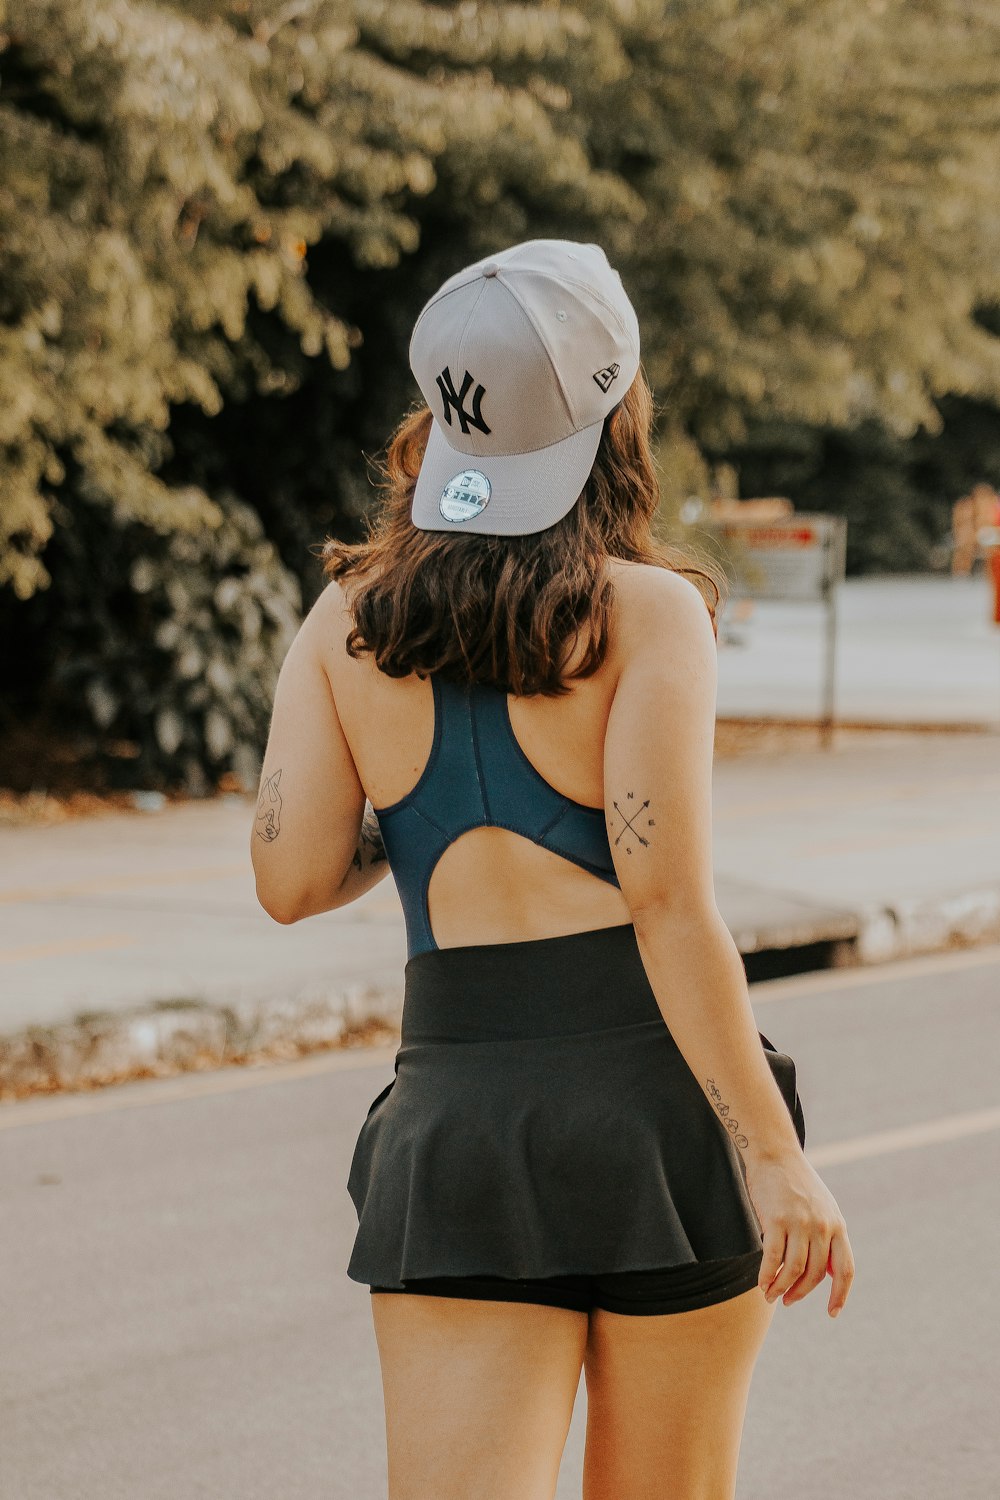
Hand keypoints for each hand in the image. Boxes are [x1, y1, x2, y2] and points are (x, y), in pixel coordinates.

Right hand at [744, 1150, 854, 1317]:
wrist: (775, 1154)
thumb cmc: (797, 1183)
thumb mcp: (823, 1208)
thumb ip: (828, 1237)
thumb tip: (829, 1273)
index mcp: (837, 1225)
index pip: (845, 1270)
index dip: (840, 1295)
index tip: (832, 1313)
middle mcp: (822, 1226)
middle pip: (815, 1274)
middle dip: (800, 1293)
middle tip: (787, 1301)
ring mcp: (800, 1223)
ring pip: (793, 1270)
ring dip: (781, 1288)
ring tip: (771, 1295)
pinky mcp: (776, 1220)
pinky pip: (773, 1258)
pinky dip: (767, 1275)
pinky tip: (761, 1283)